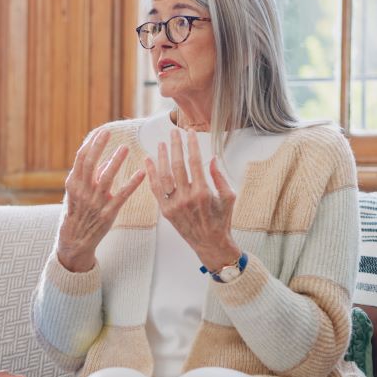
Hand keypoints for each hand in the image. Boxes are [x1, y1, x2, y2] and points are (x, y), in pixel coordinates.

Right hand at [56, 129, 146, 271]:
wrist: (75, 240)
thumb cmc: (78, 213)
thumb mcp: (78, 193)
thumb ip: (90, 177)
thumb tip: (105, 161)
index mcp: (73, 184)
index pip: (81, 159)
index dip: (91, 144)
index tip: (101, 132)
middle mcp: (83, 191)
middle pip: (91, 163)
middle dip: (99, 146)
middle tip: (109, 132)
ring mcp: (95, 202)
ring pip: (106, 177)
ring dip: (116, 161)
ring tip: (125, 148)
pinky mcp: (108, 213)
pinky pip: (122, 195)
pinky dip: (132, 183)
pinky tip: (141, 173)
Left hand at [143, 129, 241, 270]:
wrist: (210, 244)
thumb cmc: (221, 220)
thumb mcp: (229, 198)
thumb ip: (220, 178)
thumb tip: (212, 159)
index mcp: (203, 193)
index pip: (195, 162)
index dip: (191, 145)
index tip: (190, 133)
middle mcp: (186, 198)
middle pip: (177, 165)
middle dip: (175, 146)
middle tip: (173, 132)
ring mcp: (173, 205)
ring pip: (164, 176)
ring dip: (161, 157)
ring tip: (160, 143)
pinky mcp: (165, 211)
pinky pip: (155, 189)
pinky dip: (151, 174)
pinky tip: (148, 161)